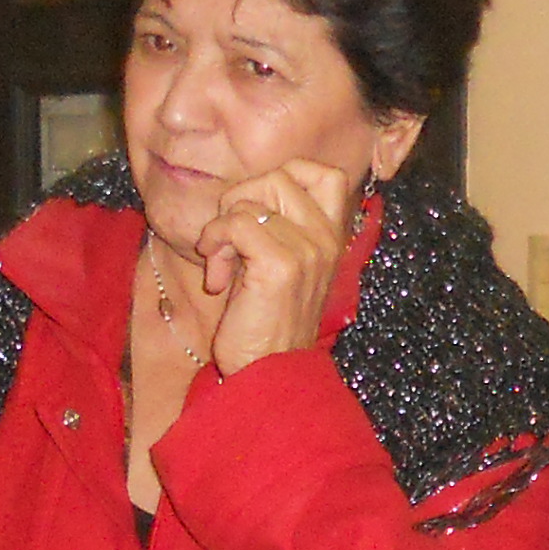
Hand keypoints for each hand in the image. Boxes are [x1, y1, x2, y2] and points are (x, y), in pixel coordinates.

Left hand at [192, 158, 363, 369]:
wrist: (269, 374)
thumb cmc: (266, 324)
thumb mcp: (281, 267)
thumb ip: (276, 229)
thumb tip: (242, 196)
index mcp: (332, 239)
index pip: (325, 174)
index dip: (285, 175)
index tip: (257, 209)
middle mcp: (327, 240)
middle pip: (281, 176)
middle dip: (242, 199)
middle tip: (230, 238)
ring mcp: (308, 251)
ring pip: (252, 199)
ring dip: (223, 227)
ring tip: (222, 262)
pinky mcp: (282, 265)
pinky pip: (236, 223)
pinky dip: (215, 242)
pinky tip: (217, 277)